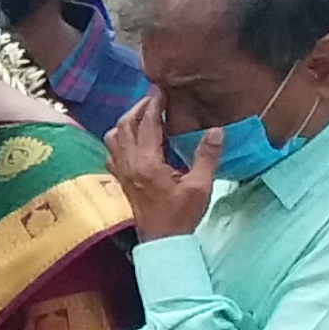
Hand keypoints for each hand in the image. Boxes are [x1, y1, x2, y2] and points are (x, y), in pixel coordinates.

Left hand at [104, 95, 219, 243]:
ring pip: (114, 136)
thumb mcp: (200, 186)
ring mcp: (121, 171)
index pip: (147, 124)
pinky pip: (112, 150)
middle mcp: (128, 163)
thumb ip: (207, 156)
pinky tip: (134, 138)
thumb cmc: (181, 214)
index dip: (154, 104)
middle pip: (125, 125)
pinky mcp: (120, 178)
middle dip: (139, 108)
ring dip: (127, 121)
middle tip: (155, 98)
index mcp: (146, 162)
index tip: (162, 90)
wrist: (161, 239)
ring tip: (145, 114)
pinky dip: (120, 137)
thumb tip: (216, 130)